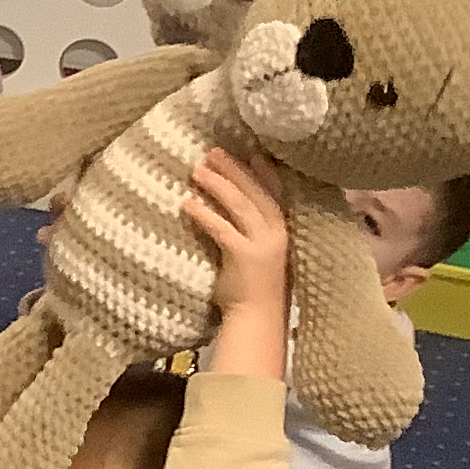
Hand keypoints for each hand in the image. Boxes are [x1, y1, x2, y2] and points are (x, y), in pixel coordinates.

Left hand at [185, 147, 291, 333]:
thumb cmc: (252, 283)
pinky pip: (221, 229)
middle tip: (212, 151)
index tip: (251, 151)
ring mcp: (262, 244)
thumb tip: (225, 201)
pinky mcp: (244, 256)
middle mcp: (277, 232)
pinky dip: (204, 214)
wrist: (257, 317)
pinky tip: (187, 203)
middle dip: (234, 170)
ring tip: (197, 170)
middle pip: (255, 193)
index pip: (275, 193)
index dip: (264, 171)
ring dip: (218, 185)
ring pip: (240, 206)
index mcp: (283, 229)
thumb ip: (248, 227)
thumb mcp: (257, 249)